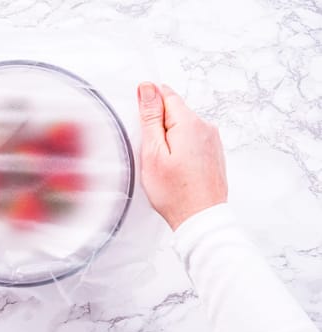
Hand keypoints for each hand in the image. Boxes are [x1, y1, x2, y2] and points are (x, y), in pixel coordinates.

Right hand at [137, 82, 226, 229]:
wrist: (200, 219)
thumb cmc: (175, 192)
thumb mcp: (153, 152)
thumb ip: (151, 117)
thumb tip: (148, 88)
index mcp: (190, 123)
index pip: (166, 94)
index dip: (149, 105)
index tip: (143, 125)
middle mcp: (206, 128)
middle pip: (175, 112)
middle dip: (159, 125)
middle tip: (151, 151)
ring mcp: (212, 141)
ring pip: (183, 127)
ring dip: (170, 138)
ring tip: (164, 163)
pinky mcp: (213, 153)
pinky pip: (192, 141)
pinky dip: (180, 149)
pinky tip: (175, 169)